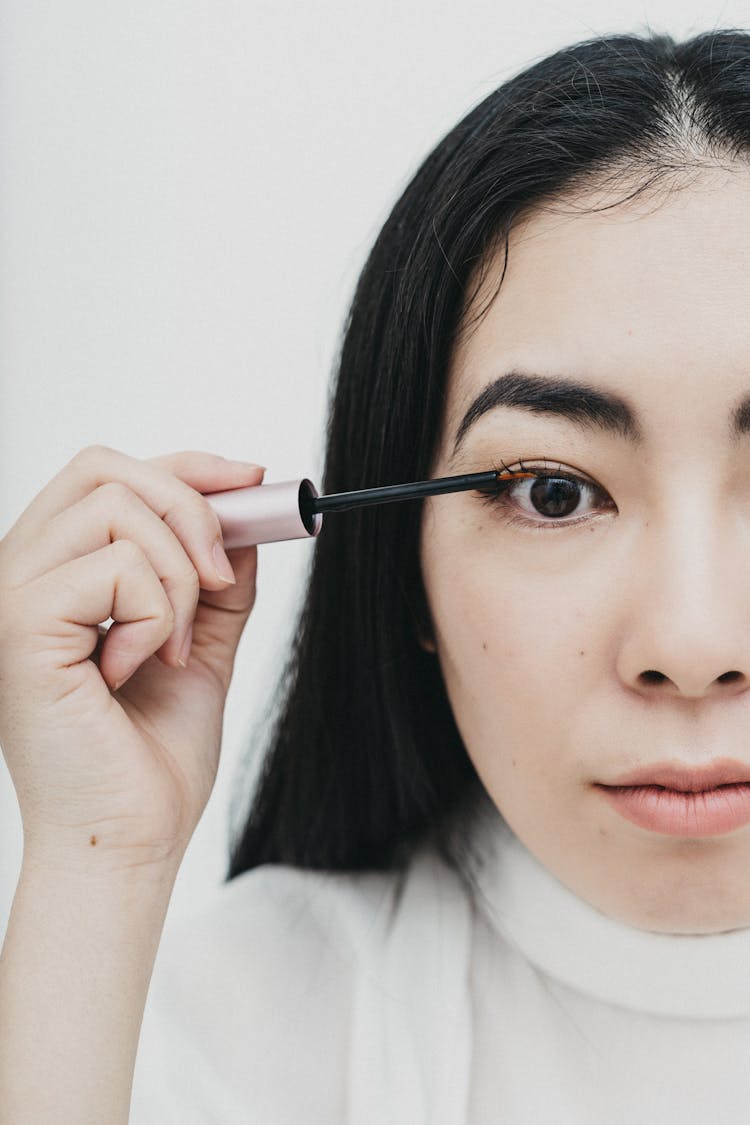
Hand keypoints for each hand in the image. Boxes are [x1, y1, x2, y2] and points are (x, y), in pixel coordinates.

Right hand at [0, 446, 264, 875]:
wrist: (130, 838)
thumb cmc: (150, 756)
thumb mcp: (201, 641)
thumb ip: (216, 577)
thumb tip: (244, 513)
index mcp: (55, 570)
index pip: (108, 474)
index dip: (187, 466)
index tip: (252, 481)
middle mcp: (21, 571)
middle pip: (107, 469)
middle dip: (191, 509)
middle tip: (219, 578)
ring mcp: (12, 594)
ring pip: (120, 508)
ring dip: (179, 579)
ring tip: (174, 649)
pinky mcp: (22, 624)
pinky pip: (120, 568)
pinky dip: (159, 616)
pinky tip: (140, 668)